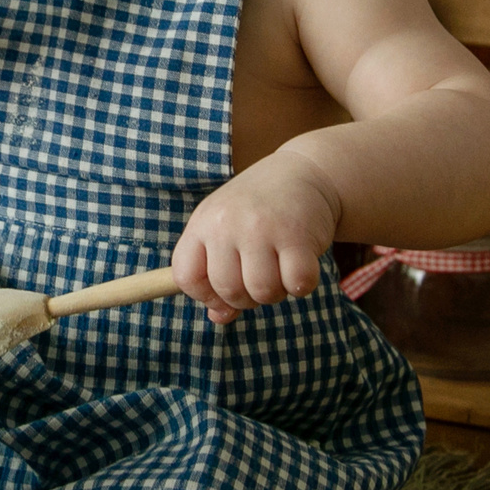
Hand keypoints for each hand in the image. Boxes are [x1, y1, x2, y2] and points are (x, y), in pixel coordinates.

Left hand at [173, 153, 341, 325]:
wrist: (304, 172)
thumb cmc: (259, 210)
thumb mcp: (227, 231)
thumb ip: (216, 274)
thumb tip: (219, 318)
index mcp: (203, 223)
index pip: (186, 278)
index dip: (205, 296)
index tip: (223, 291)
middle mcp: (227, 223)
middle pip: (228, 291)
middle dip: (247, 297)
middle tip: (260, 274)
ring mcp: (261, 228)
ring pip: (263, 292)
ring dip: (276, 292)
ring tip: (280, 268)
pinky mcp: (297, 234)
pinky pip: (298, 285)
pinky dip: (303, 283)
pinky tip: (301, 262)